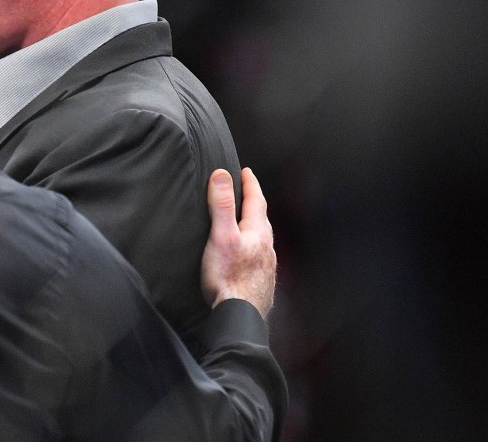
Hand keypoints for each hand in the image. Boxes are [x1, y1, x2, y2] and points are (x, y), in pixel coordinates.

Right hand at [201, 168, 276, 318]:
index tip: (246, 172)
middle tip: (247, 193)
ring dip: (255, 226)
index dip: (250, 184)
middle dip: (254, 204)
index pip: (256, 200)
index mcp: (257, 232)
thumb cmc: (228, 277)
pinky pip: (260, 256)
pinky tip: (246, 256)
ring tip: (245, 222)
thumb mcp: (220, 235)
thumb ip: (221, 205)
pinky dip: (253, 247)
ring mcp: (267, 265)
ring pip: (262, 238)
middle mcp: (267, 247)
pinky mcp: (262, 281)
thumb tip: (222, 175)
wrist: (241, 315)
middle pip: (262, 219)